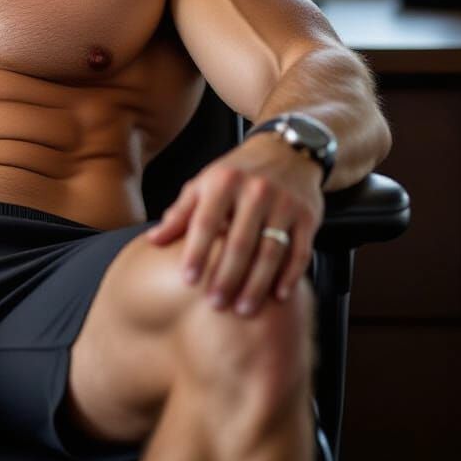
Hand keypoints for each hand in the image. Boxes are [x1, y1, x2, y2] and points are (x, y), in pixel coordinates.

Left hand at [146, 133, 323, 315]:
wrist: (285, 151)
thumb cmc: (236, 172)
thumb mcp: (204, 184)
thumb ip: (180, 213)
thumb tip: (153, 240)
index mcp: (223, 182)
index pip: (206, 223)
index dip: (196, 253)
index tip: (188, 280)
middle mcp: (255, 191)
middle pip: (240, 243)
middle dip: (226, 277)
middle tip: (215, 303)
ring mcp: (284, 204)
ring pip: (270, 252)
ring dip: (256, 285)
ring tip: (243, 308)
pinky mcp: (307, 217)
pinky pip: (299, 252)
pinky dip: (290, 276)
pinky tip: (278, 296)